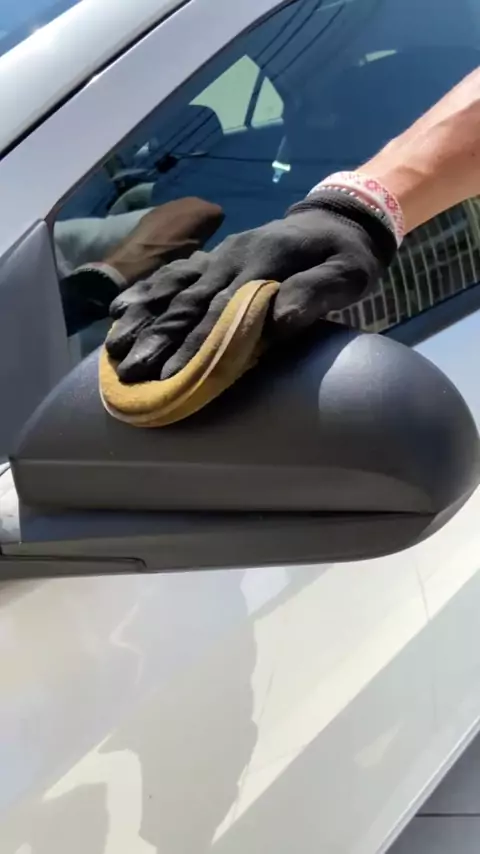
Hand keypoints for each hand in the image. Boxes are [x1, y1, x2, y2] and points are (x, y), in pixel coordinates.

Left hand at [104, 196, 223, 285]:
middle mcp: (189, 200)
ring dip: (187, 216)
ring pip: (187, 205)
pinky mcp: (159, 206)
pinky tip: (169, 229)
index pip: (218, 212)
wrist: (141, 253)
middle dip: (201, 217)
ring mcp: (172, 201)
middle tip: (197, 233)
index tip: (209, 236)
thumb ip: (206, 232)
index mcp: (202, 209)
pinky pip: (173, 209)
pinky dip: (174, 217)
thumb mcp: (197, 246)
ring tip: (182, 231)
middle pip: (202, 205)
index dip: (214, 224)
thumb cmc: (173, 253)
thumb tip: (209, 225)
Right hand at [106, 192, 395, 382]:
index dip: (198, 343)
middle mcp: (233, 256)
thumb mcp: (347, 274)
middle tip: (132, 371)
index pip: (225, 309)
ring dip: (143, 317)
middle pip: (189, 301)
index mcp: (265, 260)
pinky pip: (174, 275)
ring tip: (114, 347)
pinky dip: (146, 293)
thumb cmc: (348, 256)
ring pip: (174, 288)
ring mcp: (219, 256)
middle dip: (159, 337)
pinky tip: (119, 311)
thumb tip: (276, 321)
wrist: (338, 216)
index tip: (173, 375)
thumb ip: (314, 294)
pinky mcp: (213, 259)